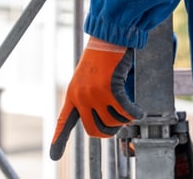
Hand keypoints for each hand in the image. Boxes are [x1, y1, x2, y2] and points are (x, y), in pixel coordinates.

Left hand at [49, 37, 143, 159]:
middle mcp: (80, 97)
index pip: (63, 121)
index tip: (53, 156)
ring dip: (124, 118)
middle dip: (110, 132)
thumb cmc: (101, 56)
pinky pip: (125, 112)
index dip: (58, 139)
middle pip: (95, 130)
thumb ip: (90, 98)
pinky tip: (139, 111)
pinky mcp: (110, 89)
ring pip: (113, 121)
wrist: (108, 37)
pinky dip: (134, 113)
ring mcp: (94, 94)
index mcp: (72, 94)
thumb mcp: (88, 79)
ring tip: (129, 109)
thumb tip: (104, 122)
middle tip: (119, 126)